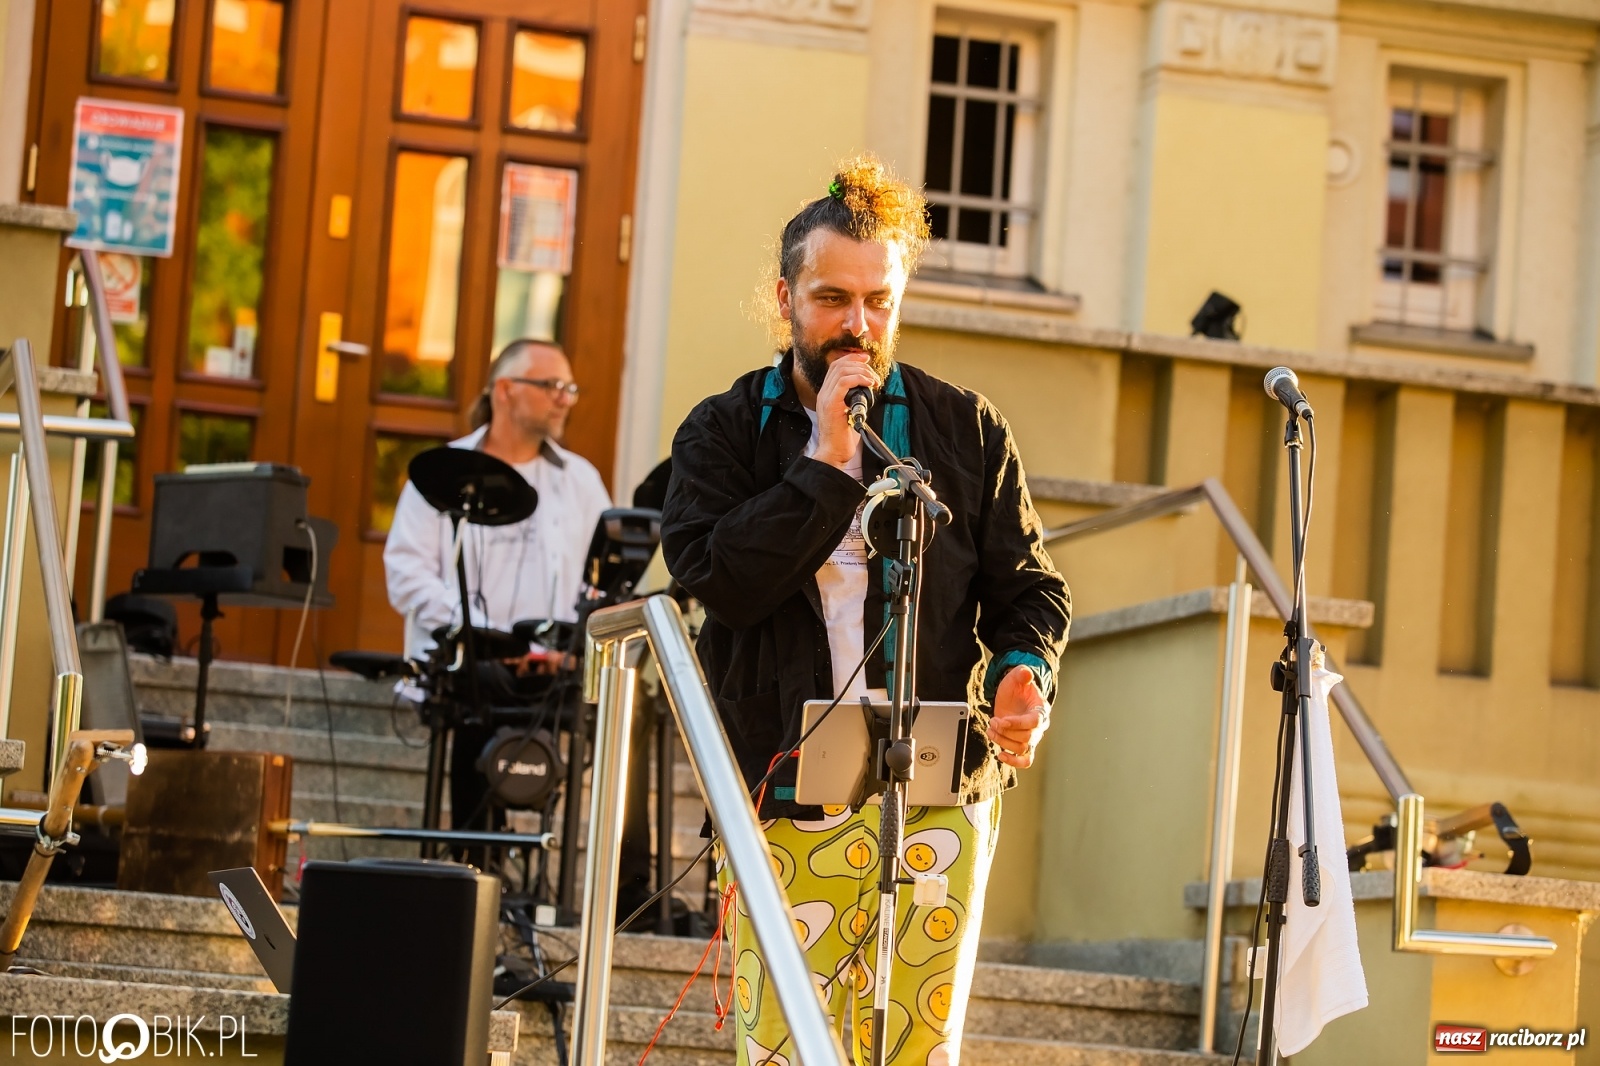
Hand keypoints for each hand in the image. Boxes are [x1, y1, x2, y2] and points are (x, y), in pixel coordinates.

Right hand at [812, 352, 880, 469]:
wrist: (834, 453)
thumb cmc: (843, 438)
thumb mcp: (850, 413)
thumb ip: (854, 399)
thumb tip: (868, 389)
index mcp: (827, 394)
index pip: (836, 367)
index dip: (852, 359)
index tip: (866, 360)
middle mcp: (824, 393)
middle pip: (839, 365)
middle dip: (859, 363)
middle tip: (874, 373)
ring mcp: (826, 398)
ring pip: (842, 371)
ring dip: (862, 372)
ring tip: (874, 381)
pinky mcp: (832, 405)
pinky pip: (845, 382)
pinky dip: (860, 379)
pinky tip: (869, 384)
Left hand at [988, 665, 1049, 768]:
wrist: (1013, 696)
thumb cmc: (1017, 688)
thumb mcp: (1016, 677)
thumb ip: (1022, 674)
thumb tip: (1026, 672)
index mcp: (1041, 710)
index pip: (1034, 722)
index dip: (1017, 723)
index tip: (1001, 720)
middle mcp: (1039, 727)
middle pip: (1027, 738)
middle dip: (1006, 732)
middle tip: (993, 721)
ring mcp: (1032, 738)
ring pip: (1021, 749)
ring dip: (1003, 742)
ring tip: (991, 729)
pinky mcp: (1023, 745)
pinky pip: (1024, 760)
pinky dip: (1013, 762)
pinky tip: (1000, 754)